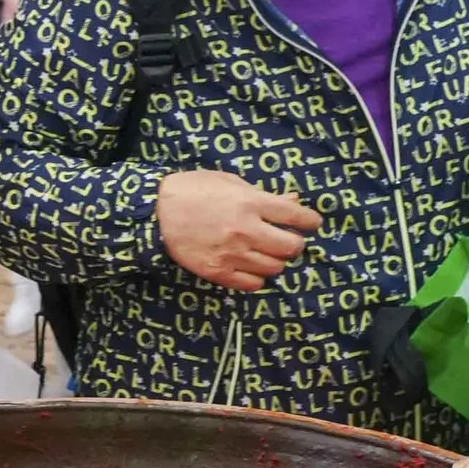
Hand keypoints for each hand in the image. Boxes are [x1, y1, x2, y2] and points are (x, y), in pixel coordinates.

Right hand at [155, 170, 321, 290]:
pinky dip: (259, 277)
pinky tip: (252, 267)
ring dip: (277, 261)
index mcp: (250, 204)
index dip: (311, 222)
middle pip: (291, 248)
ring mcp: (232, 254)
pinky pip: (253, 284)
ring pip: (275, 268)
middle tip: (288, 240)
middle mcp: (245, 231)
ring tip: (267, 253)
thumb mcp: (231, 183)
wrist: (157, 212)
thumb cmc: (195, 190)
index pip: (296, 217)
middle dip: (296, 244)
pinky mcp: (218, 272)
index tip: (311, 223)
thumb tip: (294, 202)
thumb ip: (264, 195)